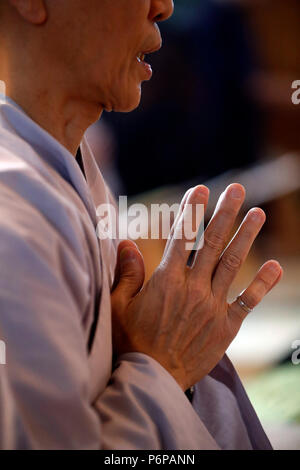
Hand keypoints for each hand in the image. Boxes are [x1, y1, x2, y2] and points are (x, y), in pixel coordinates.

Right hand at [111, 184, 282, 390]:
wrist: (153, 380)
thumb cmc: (131, 342)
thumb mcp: (119, 305)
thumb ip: (127, 272)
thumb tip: (126, 242)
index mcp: (167, 280)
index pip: (182, 236)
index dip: (191, 210)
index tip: (200, 189)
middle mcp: (194, 287)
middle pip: (212, 242)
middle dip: (225, 213)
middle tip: (238, 189)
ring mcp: (213, 306)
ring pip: (232, 264)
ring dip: (246, 237)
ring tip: (258, 213)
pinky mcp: (226, 326)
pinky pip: (248, 302)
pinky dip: (262, 284)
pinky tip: (276, 266)